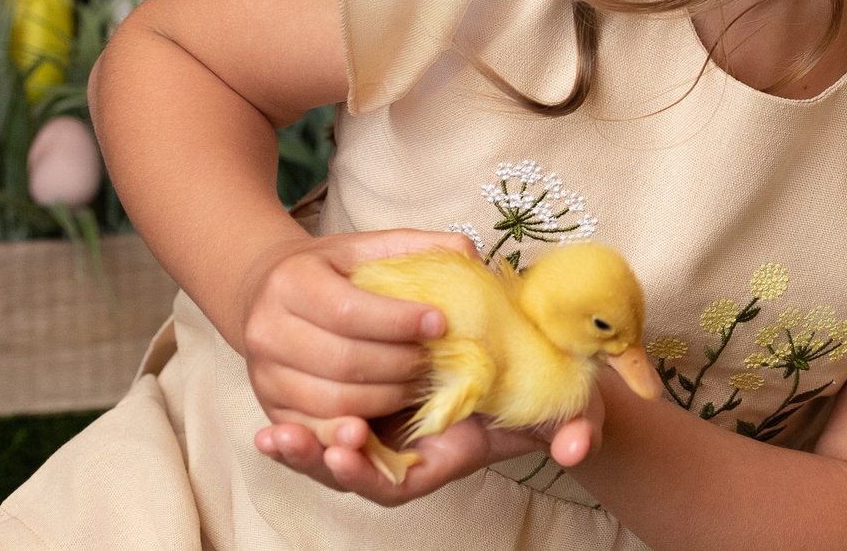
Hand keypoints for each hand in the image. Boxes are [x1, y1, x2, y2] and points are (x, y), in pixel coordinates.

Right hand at [236, 228, 476, 429]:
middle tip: (439, 360)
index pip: (349, 312)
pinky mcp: (271, 409)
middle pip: (344, 362)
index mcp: (290, 282)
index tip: (441, 323)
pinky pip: (319, 429)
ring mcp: (264, 375)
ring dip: (389, 398)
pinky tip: (393, 412)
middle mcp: (266, 331)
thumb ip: (419, 248)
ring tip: (422, 383)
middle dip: (401, 364)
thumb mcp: (368, 246)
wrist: (267, 295)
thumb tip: (472, 256)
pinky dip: (361, 427)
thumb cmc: (331, 271)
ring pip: (335, 401)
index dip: (399, 322)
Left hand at [253, 383, 605, 506]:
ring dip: (301, 448)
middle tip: (297, 441)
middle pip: (354, 476)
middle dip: (320, 463)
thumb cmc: (550, 390)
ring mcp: (392, 434)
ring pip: (333, 455)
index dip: (368, 474)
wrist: (539, 363)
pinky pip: (330, 424)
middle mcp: (412, 456)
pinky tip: (272, 422)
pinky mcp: (378, 404)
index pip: (398, 483)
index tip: (343, 451)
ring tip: (273, 435)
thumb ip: (575, 429)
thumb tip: (575, 450)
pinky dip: (301, 424)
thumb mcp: (570, 409)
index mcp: (447, 456)